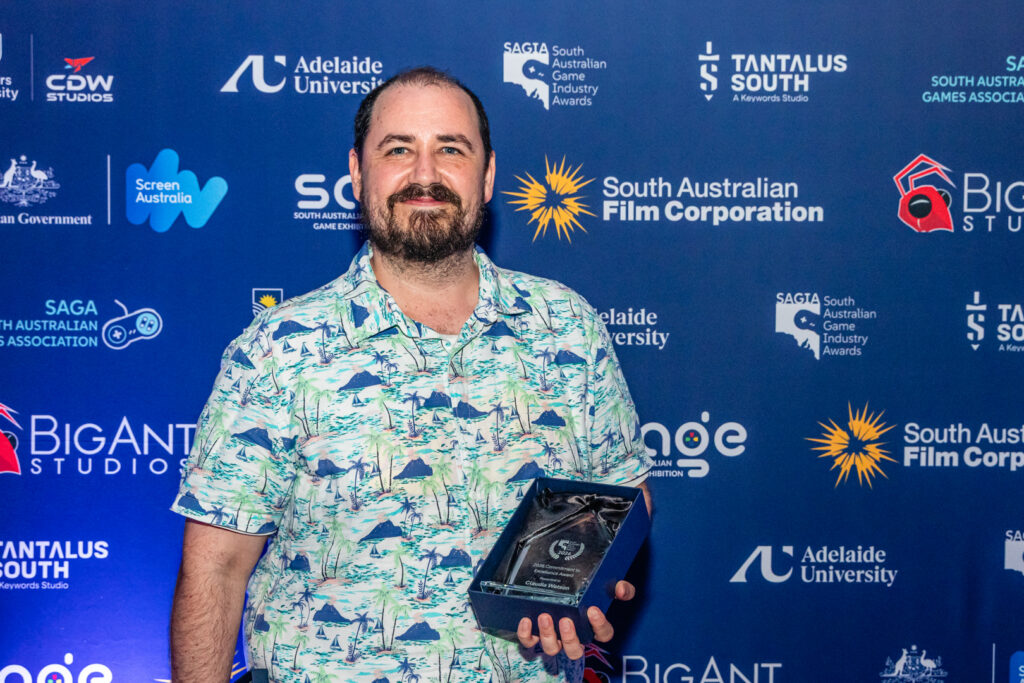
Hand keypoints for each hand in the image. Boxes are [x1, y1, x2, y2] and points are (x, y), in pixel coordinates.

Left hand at [516, 580, 636, 658]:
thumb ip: (619, 586)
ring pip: (551, 648)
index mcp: (592, 626)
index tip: (593, 610)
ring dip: (548, 635)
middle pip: (574, 650)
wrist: (559, 577)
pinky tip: (526, 620)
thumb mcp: (606, 583)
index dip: (599, 626)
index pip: (603, 634)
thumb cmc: (587, 586)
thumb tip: (622, 590)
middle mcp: (574, 635)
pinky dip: (526, 634)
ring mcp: (554, 636)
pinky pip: (529, 642)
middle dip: (570, 639)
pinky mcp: (535, 632)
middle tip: (566, 621)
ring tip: (545, 617)